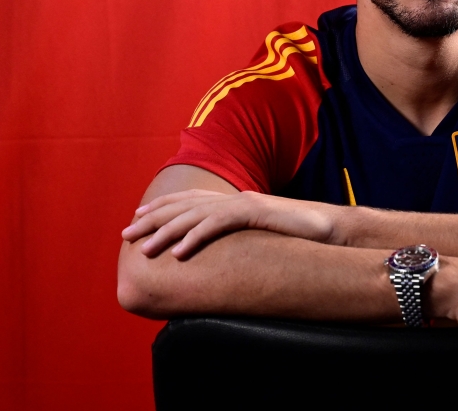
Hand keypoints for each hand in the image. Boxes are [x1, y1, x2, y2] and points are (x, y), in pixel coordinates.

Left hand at [121, 190, 339, 258]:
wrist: (331, 229)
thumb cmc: (298, 238)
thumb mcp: (260, 237)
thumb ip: (239, 240)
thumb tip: (221, 258)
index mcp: (235, 202)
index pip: (190, 201)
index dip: (161, 207)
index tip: (137, 219)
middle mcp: (235, 198)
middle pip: (184, 205)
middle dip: (152, 219)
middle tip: (126, 235)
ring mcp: (245, 203)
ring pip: (195, 215)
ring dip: (166, 232)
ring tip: (145, 249)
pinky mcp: (256, 212)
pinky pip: (219, 224)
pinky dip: (196, 237)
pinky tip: (179, 254)